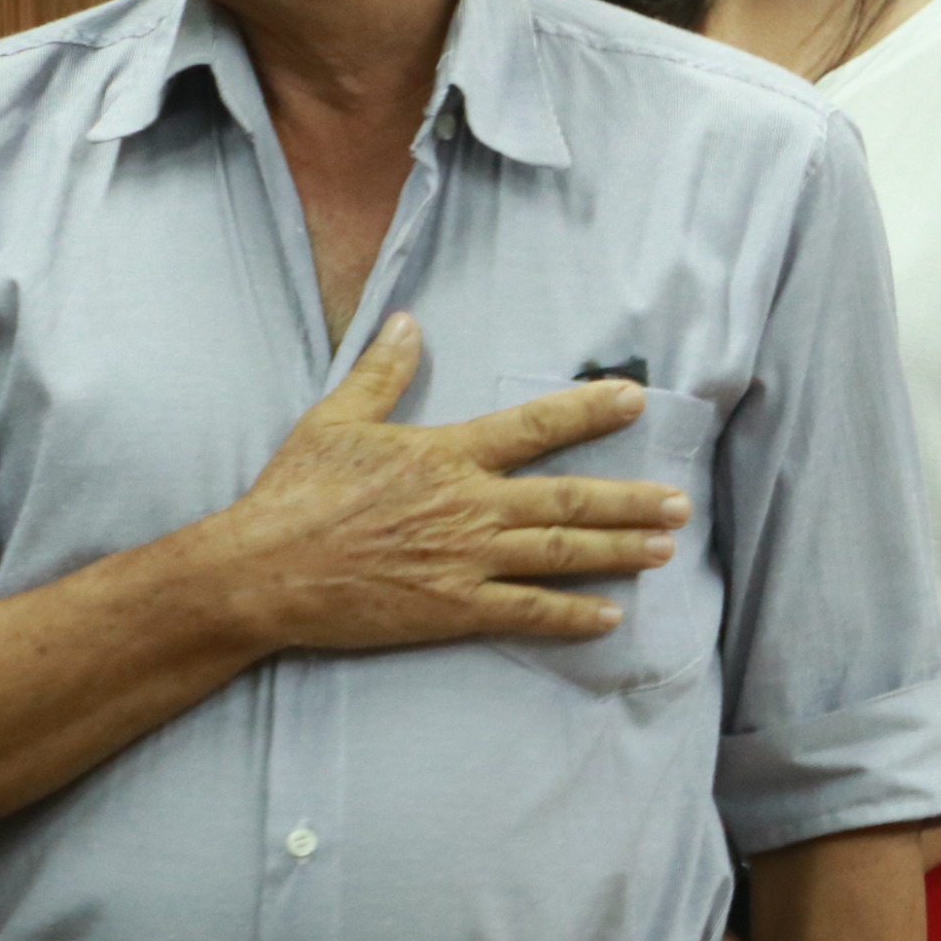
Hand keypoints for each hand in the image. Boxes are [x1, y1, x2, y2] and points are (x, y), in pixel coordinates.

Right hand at [203, 315, 689, 657]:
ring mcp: (465, 559)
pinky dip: (572, 616)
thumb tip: (409, 322)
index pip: (535, 425)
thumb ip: (382, 371)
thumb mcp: (335, 419)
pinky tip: (609, 618)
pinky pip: (526, 611)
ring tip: (664, 550)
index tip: (635, 401)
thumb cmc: (294, 494)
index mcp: (447, 453)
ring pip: (560, 553)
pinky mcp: (452, 608)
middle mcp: (469, 504)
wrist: (261, 571)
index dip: (589, 411)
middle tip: (680, 502)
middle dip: (630, 500)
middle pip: (568, 498)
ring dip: (618, 551)